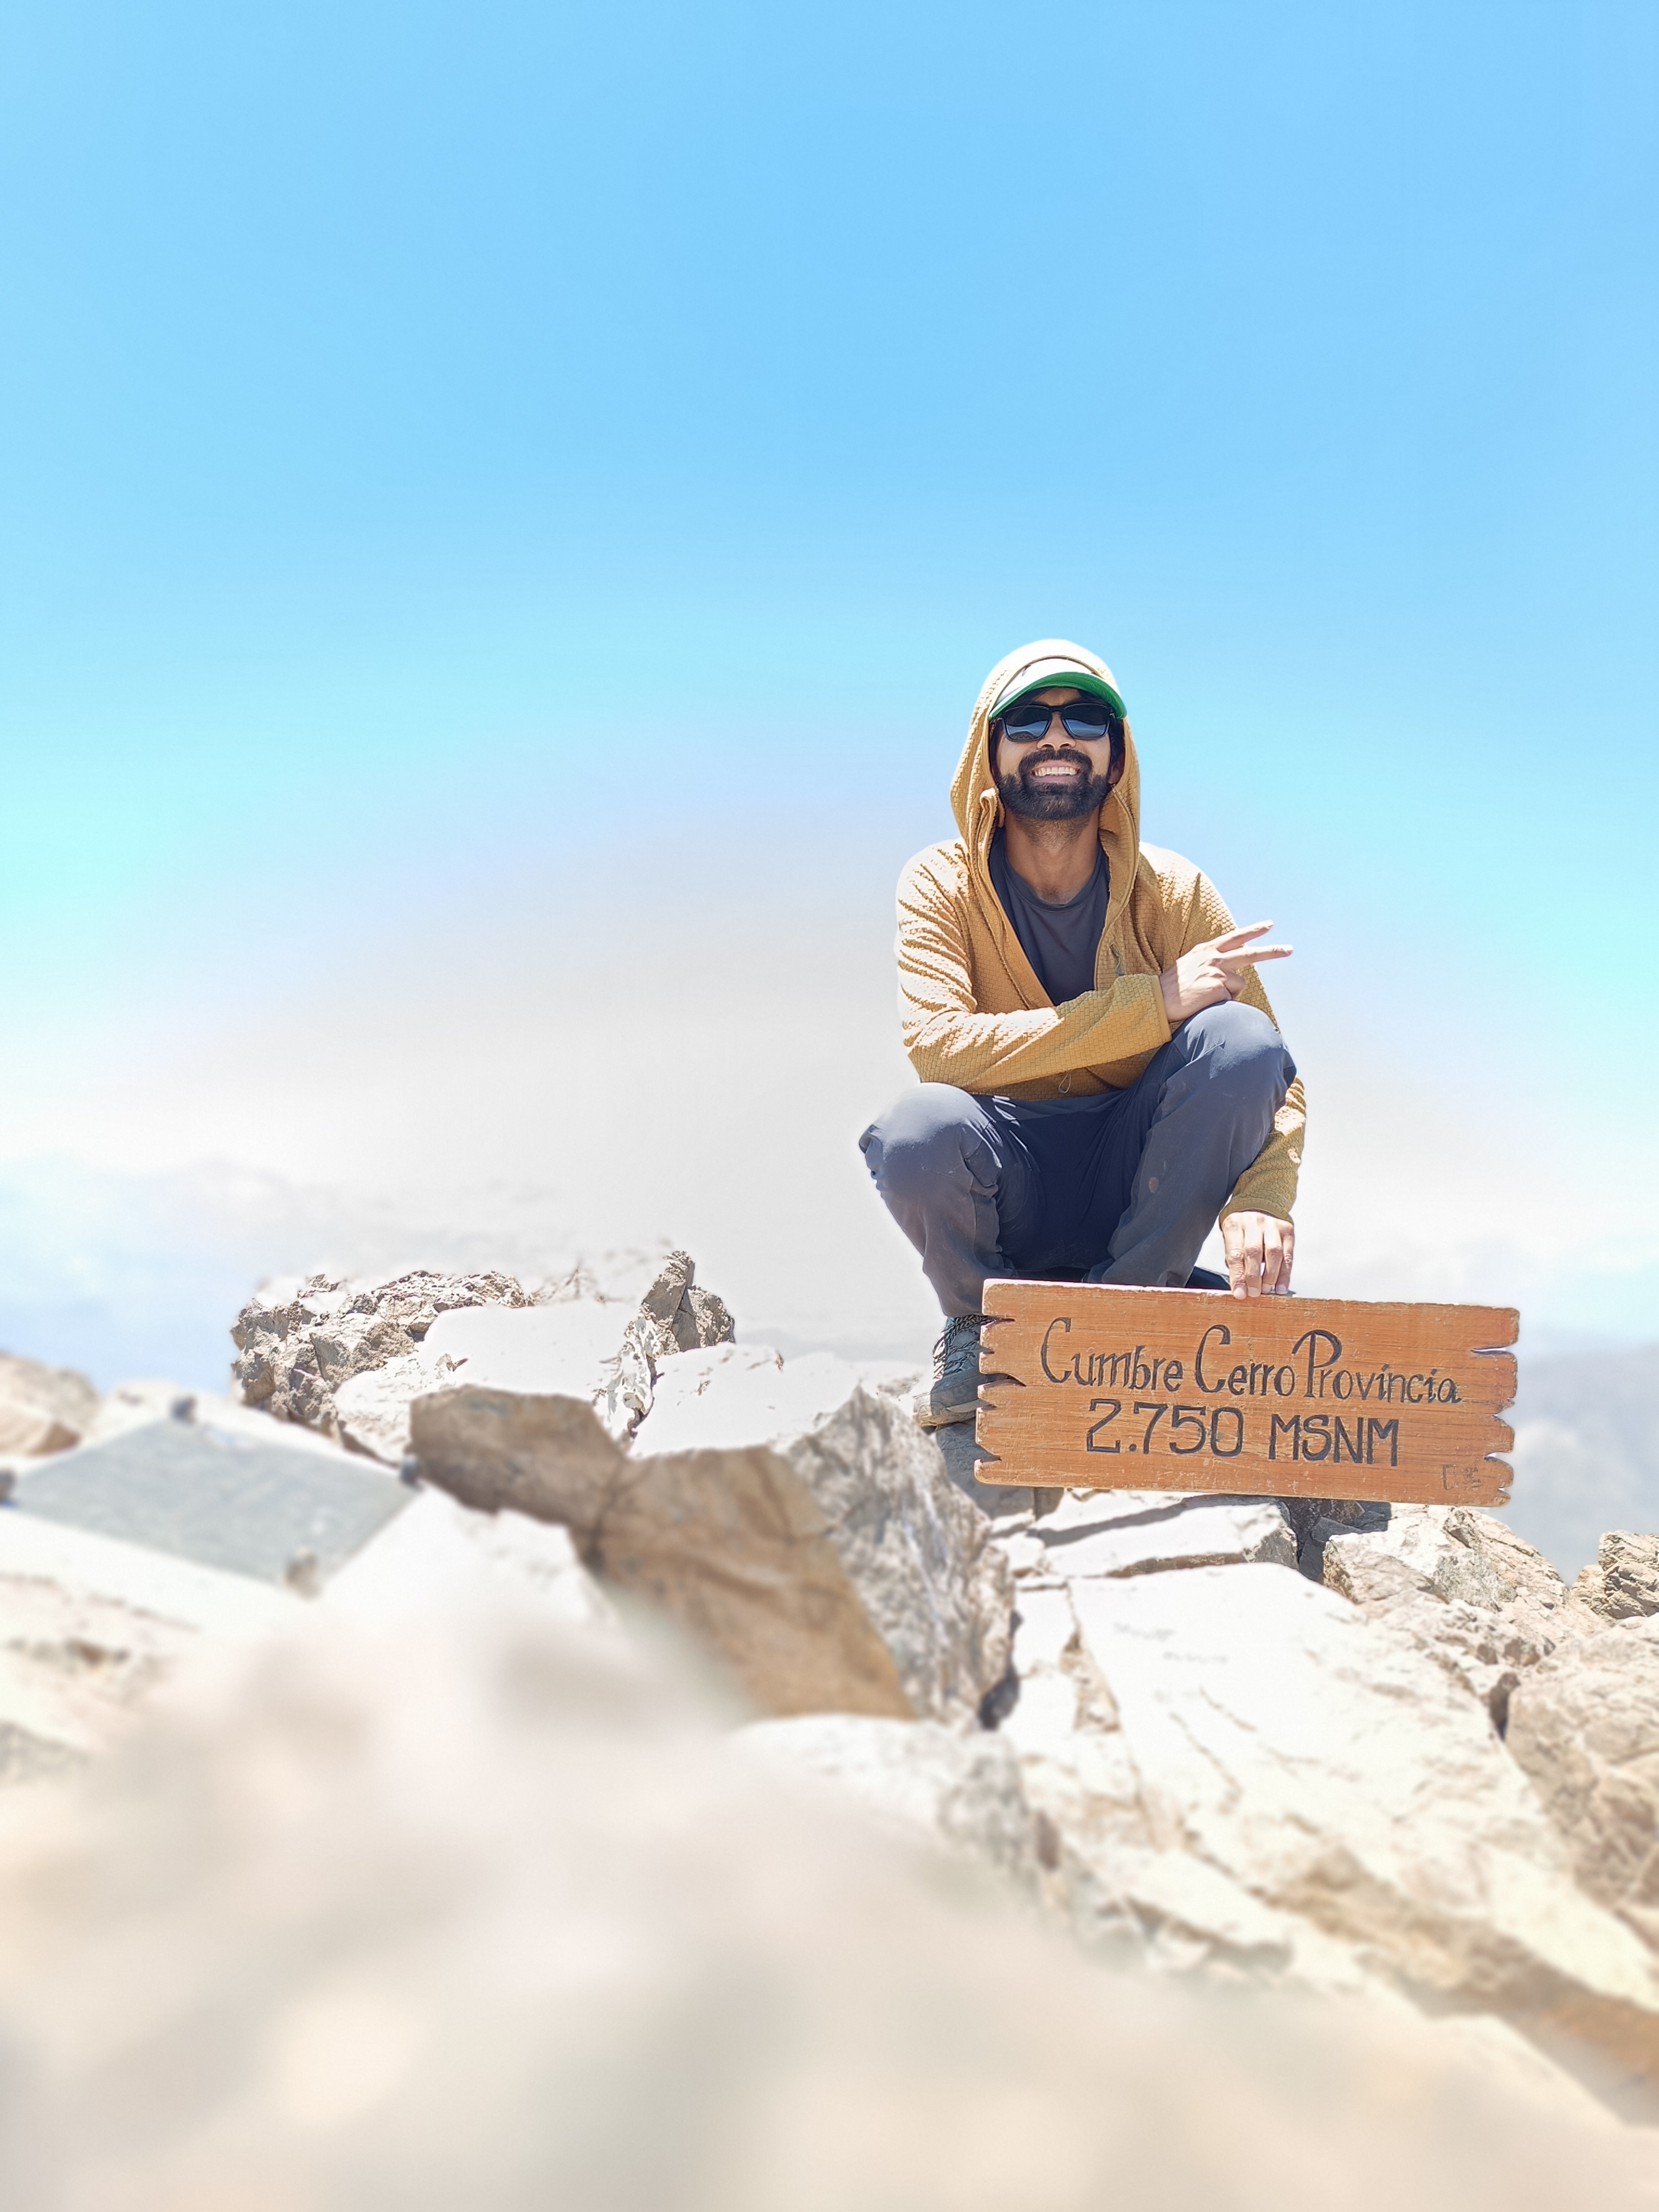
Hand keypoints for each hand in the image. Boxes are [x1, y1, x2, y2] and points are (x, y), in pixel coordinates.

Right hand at [1160, 921, 1291, 1024]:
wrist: (1156, 1000)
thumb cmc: (1171, 988)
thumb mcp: (1188, 965)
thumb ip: (1208, 961)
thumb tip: (1229, 968)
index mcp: (1206, 950)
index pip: (1235, 937)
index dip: (1253, 931)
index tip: (1269, 926)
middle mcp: (1214, 958)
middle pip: (1250, 954)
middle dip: (1273, 951)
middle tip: (1290, 949)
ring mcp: (1217, 973)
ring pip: (1240, 985)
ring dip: (1229, 994)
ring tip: (1206, 998)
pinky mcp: (1218, 988)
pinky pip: (1231, 1000)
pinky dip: (1222, 1005)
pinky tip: (1204, 1004)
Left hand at [1222, 1211, 1294, 1297]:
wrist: (1258, 1205)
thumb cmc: (1242, 1229)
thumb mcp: (1231, 1240)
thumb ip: (1235, 1261)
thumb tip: (1240, 1288)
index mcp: (1234, 1224)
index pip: (1235, 1253)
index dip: (1238, 1276)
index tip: (1240, 1293)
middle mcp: (1253, 1222)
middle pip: (1254, 1251)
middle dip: (1254, 1276)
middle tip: (1254, 1293)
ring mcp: (1272, 1224)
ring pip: (1274, 1252)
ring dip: (1270, 1275)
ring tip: (1266, 1289)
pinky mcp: (1287, 1230)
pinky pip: (1288, 1255)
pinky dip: (1285, 1274)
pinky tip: (1281, 1286)